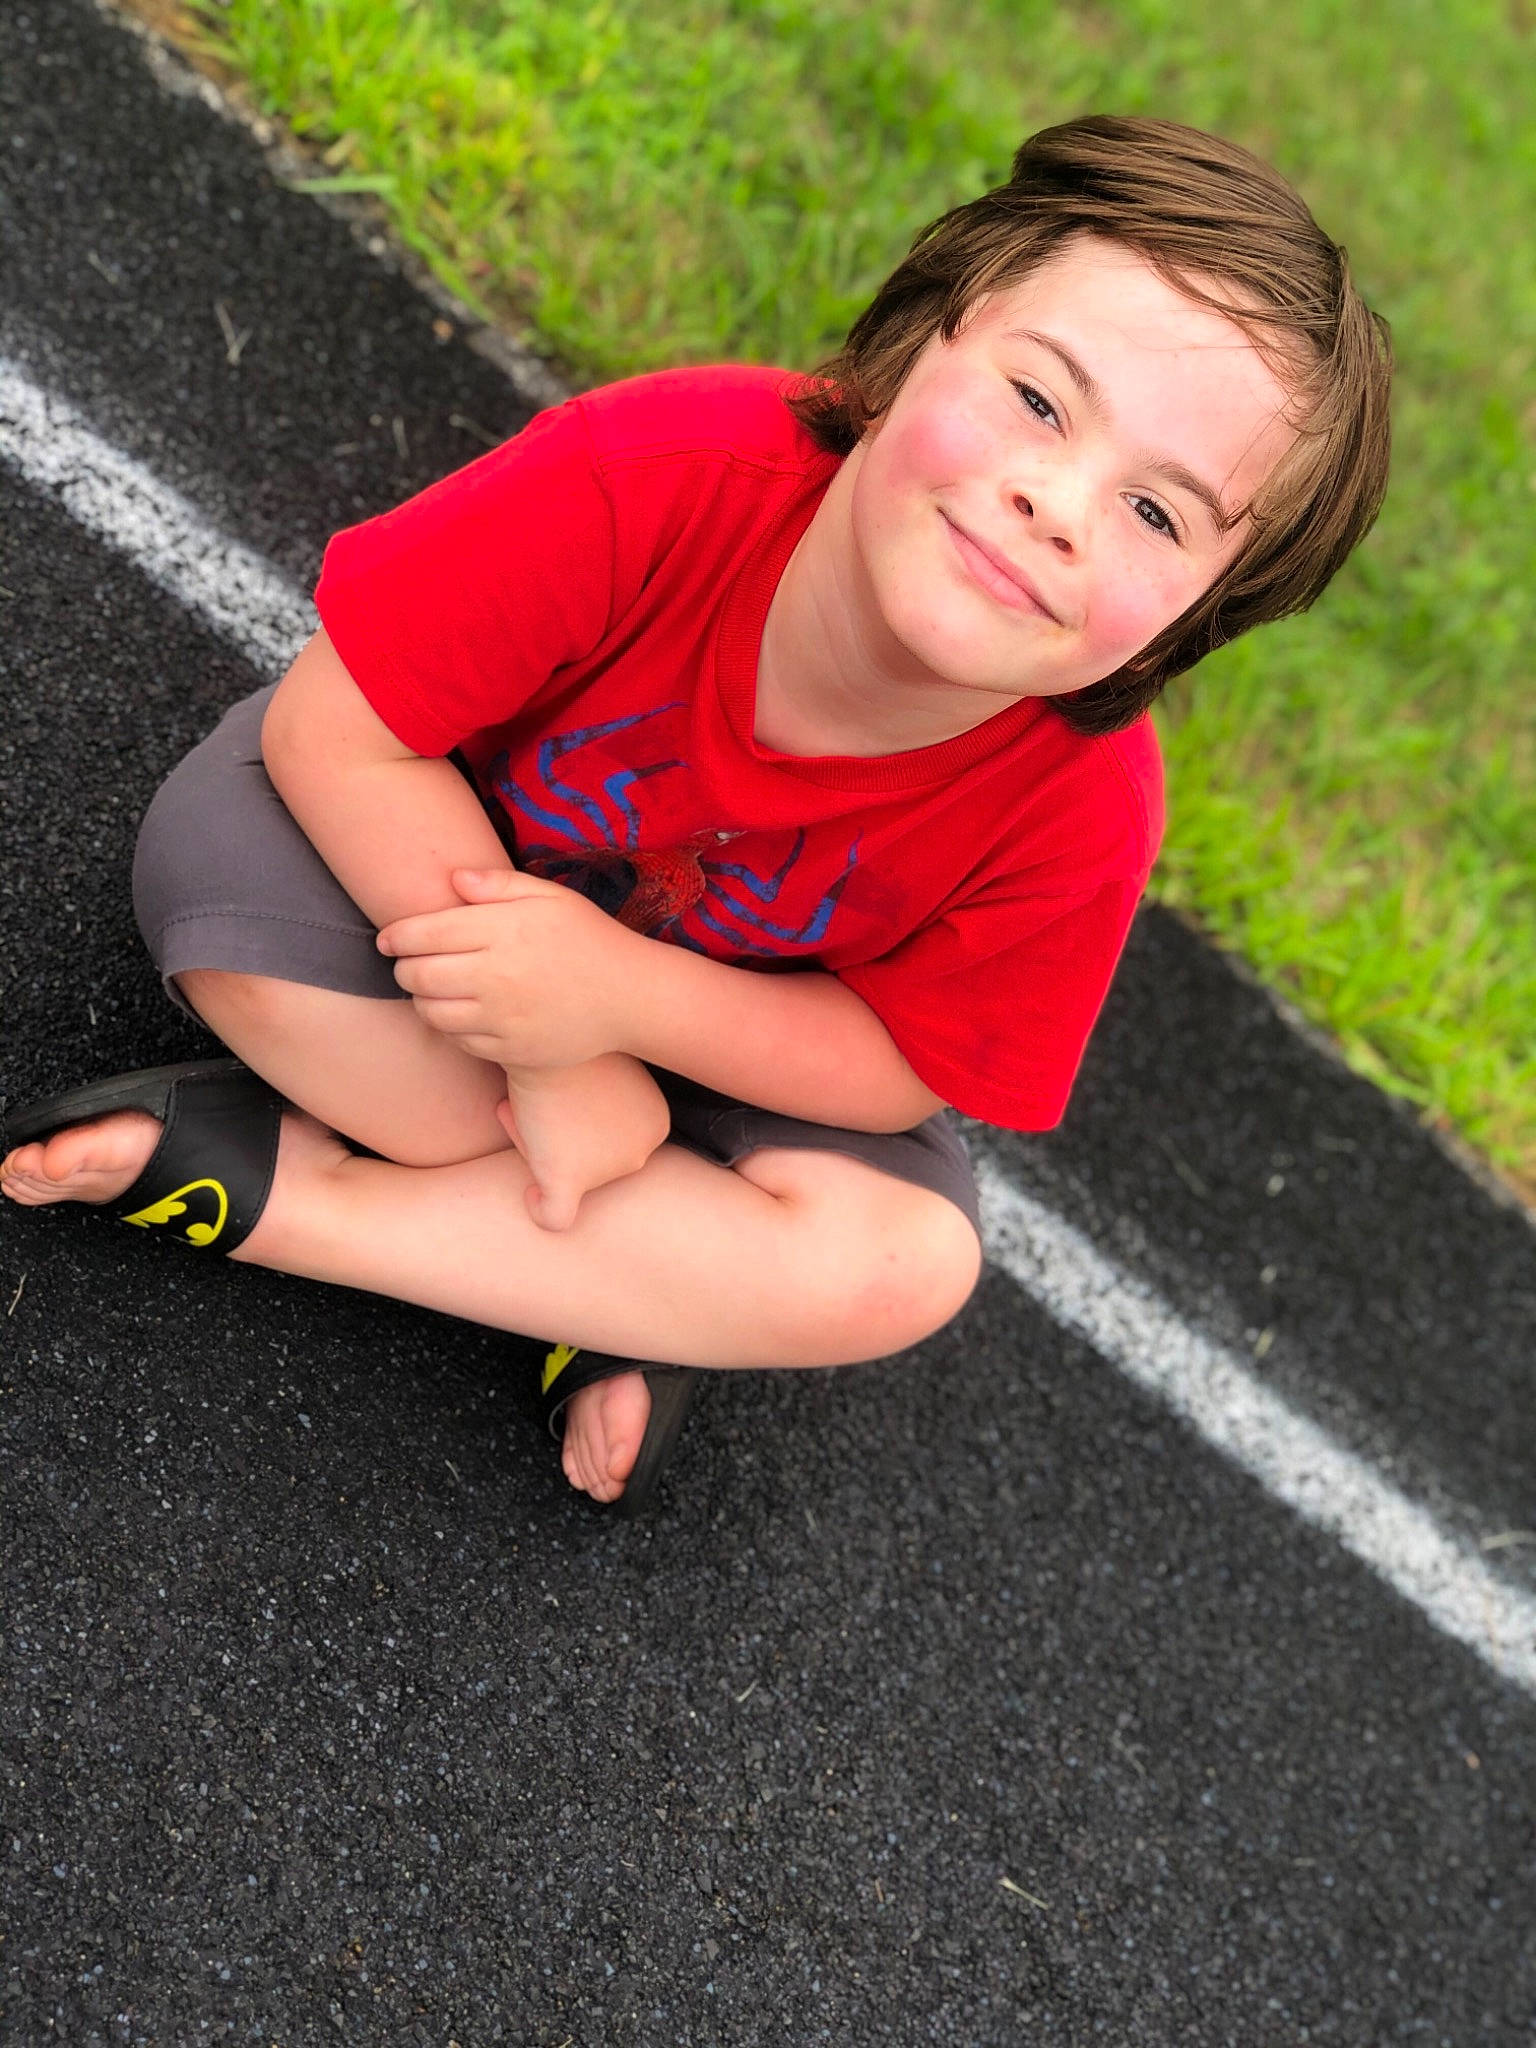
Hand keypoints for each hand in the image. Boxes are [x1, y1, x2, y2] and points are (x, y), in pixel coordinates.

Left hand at [376, 868, 640, 1066]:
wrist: (631, 997)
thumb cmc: (588, 939)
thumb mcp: (550, 897)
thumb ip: (498, 885)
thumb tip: (452, 879)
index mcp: (503, 930)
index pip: (423, 933)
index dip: (396, 936)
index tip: (388, 939)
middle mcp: (497, 975)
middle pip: (418, 975)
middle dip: (402, 968)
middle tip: (406, 965)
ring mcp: (503, 1018)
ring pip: (432, 1013)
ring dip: (420, 1000)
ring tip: (429, 990)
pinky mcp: (511, 1050)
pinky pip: (459, 1042)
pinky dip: (448, 1028)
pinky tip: (458, 1015)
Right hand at [499, 1055, 671, 1231]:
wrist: (545, 1027)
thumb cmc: (575, 1044)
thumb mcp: (611, 1063)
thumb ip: (611, 1094)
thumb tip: (589, 1116)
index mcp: (658, 1123)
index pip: (612, 1138)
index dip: (582, 1119)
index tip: (564, 1090)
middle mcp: (642, 1150)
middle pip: (590, 1160)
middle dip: (558, 1134)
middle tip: (537, 1098)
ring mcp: (609, 1168)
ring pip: (565, 1174)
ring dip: (540, 1148)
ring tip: (523, 1108)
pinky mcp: (569, 1178)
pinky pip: (555, 1214)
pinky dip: (541, 1208)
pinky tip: (531, 1193)